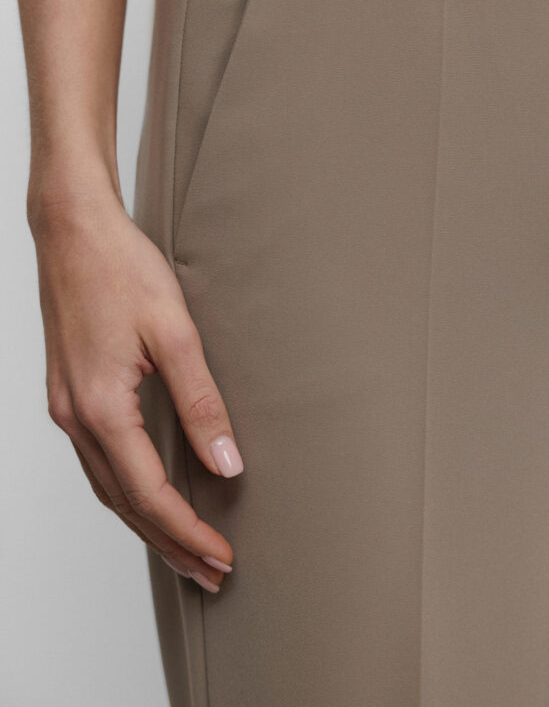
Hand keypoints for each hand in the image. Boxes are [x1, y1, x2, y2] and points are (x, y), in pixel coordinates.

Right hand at [30, 191, 241, 592]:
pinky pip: (98, 462)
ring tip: (185, 548)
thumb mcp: (174, 334)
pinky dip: (127, 490)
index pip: (149, 493)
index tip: (222, 556)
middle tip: (210, 573)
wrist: (73, 231)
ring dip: (147, 522)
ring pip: (107, 488)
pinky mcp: (70, 395)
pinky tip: (149, 494)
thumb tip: (227, 463)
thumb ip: (202, 402)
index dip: (187, 531)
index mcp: (100, 408)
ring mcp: (66, 408)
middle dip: (168, 543)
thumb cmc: (121, 270)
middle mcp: (74, 418)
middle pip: (124, 504)